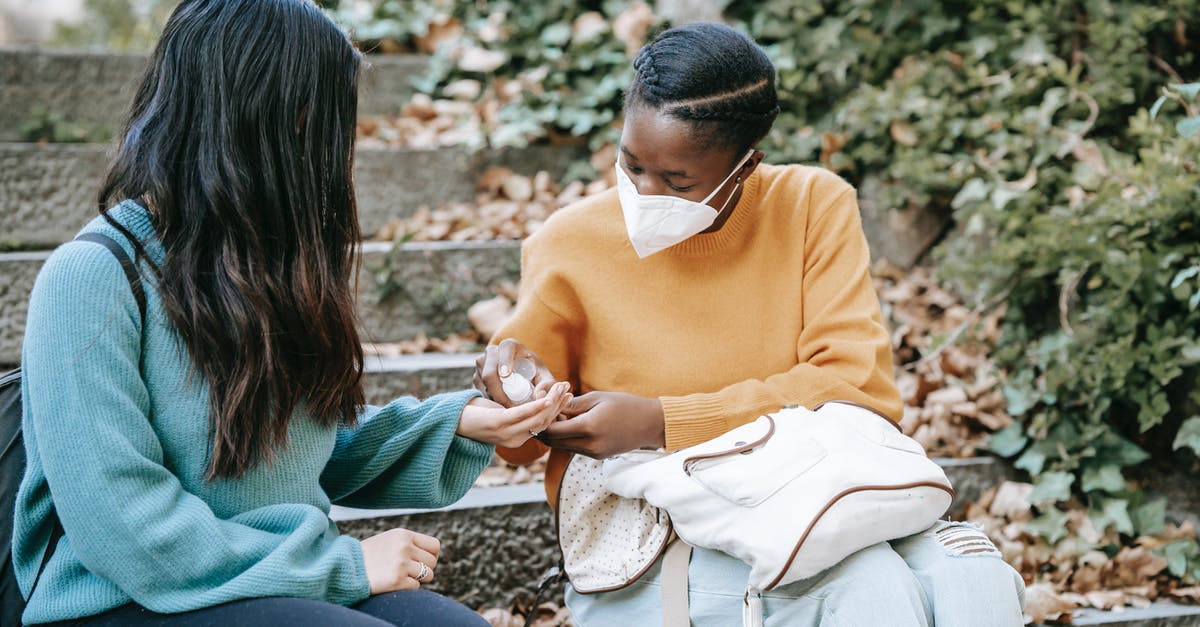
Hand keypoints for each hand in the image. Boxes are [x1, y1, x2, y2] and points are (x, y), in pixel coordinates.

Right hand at [360, 528, 439, 594]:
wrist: (347, 567)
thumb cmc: (370, 555)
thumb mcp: (390, 540)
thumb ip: (410, 543)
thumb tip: (434, 554)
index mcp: (404, 535)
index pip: (435, 545)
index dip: (432, 555)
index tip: (423, 561)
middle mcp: (405, 547)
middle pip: (432, 562)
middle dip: (424, 569)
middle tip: (409, 571)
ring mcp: (401, 563)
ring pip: (428, 575)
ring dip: (417, 579)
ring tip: (401, 576)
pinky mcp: (396, 580)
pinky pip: (415, 587)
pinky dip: (407, 587)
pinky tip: (393, 582)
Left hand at [456, 382, 571, 447]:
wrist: (451, 420)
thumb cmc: (474, 415)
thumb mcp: (498, 414)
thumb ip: (512, 412)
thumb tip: (524, 404)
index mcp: (517, 438)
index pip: (544, 425)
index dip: (557, 410)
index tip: (567, 396)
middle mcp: (515, 439)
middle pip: (545, 422)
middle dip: (559, 404)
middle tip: (569, 388)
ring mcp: (507, 433)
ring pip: (537, 418)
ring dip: (552, 402)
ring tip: (562, 388)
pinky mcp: (499, 424)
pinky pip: (523, 415)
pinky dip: (537, 407)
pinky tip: (547, 399)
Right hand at [473, 339, 558, 406]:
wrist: (521, 374)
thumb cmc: (534, 372)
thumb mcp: (544, 376)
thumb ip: (548, 384)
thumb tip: (539, 395)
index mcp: (510, 346)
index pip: (505, 349)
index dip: (504, 362)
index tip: (506, 376)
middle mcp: (492, 352)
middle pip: (489, 372)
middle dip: (499, 392)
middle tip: (511, 407)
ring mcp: (481, 364)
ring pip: (482, 383)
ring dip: (494, 398)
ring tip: (507, 410)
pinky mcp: (476, 376)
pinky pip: (479, 390)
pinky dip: (489, 400)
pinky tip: (500, 408)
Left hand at [538, 391, 665, 458]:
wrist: (650, 424)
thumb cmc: (625, 405)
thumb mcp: (597, 398)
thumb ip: (572, 405)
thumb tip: (551, 407)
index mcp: (588, 427)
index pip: (552, 431)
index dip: (541, 422)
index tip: (538, 411)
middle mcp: (590, 444)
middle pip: (554, 443)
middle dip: (544, 431)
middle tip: (541, 415)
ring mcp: (594, 453)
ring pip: (563, 447)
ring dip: (556, 436)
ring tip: (556, 418)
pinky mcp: (598, 456)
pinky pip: (575, 449)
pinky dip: (568, 439)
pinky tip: (570, 426)